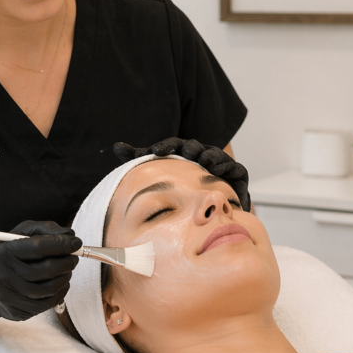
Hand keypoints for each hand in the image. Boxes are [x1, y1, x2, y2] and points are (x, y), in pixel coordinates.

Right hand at [0, 220, 81, 328]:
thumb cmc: (8, 256)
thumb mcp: (20, 234)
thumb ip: (45, 229)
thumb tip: (70, 235)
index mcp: (3, 252)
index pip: (38, 247)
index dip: (61, 244)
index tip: (76, 242)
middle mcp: (4, 275)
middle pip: (47, 269)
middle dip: (68, 261)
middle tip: (74, 256)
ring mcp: (10, 296)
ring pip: (50, 288)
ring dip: (66, 276)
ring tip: (67, 269)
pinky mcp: (17, 312)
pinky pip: (48, 303)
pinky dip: (61, 291)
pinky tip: (61, 283)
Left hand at [113, 138, 250, 211]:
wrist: (213, 206)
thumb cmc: (185, 184)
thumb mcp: (158, 170)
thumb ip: (138, 158)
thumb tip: (115, 146)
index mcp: (183, 153)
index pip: (173, 146)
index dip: (166, 146)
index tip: (156, 151)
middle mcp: (201, 154)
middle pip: (195, 147)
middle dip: (191, 148)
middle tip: (188, 152)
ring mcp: (219, 163)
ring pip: (213, 155)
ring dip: (209, 156)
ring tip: (204, 160)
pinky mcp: (236, 174)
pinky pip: (232, 167)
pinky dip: (225, 166)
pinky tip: (216, 169)